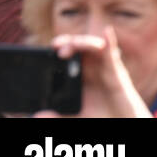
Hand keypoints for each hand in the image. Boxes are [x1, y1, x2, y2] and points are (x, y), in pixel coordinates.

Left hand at [36, 29, 151, 117]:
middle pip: (77, 47)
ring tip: (69, 47)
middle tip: (54, 47)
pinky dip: (110, 41)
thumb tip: (35, 115)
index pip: (66, 57)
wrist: (122, 124)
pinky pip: (113, 53)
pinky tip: (107, 31)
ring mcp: (104, 68)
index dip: (55, 50)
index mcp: (78, 77)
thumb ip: (55, 116)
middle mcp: (91, 69)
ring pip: (93, 46)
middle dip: (66, 42)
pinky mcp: (117, 72)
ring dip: (81, 42)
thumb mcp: (73, 118)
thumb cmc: (100, 118)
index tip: (42, 52)